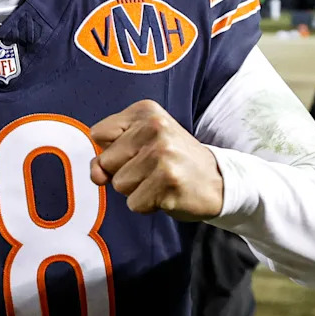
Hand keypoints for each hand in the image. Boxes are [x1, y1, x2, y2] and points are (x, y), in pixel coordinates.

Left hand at [89, 100, 223, 219]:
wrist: (218, 180)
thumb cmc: (173, 162)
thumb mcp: (140, 145)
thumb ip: (108, 155)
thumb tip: (96, 175)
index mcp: (145, 110)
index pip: (99, 134)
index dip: (113, 151)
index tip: (139, 151)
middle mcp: (154, 126)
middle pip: (106, 161)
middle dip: (124, 172)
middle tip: (153, 168)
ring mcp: (163, 153)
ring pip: (119, 184)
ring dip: (137, 189)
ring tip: (160, 180)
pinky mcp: (169, 180)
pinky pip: (134, 203)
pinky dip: (148, 205)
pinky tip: (167, 193)